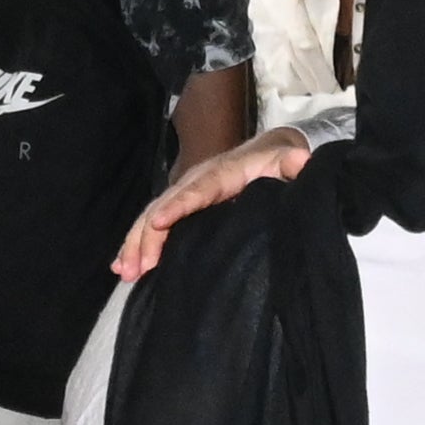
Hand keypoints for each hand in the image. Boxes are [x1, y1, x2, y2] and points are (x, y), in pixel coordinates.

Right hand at [112, 128, 313, 280]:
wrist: (263, 152)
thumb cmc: (274, 162)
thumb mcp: (286, 160)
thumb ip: (293, 163)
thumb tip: (301, 161)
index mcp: (219, 175)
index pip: (195, 192)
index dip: (177, 207)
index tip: (158, 224)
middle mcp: (194, 182)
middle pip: (163, 207)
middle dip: (145, 236)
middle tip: (135, 268)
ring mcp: (183, 194)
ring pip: (151, 217)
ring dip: (135, 244)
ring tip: (124, 272)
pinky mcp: (180, 206)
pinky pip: (153, 224)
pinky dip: (136, 243)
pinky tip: (123, 267)